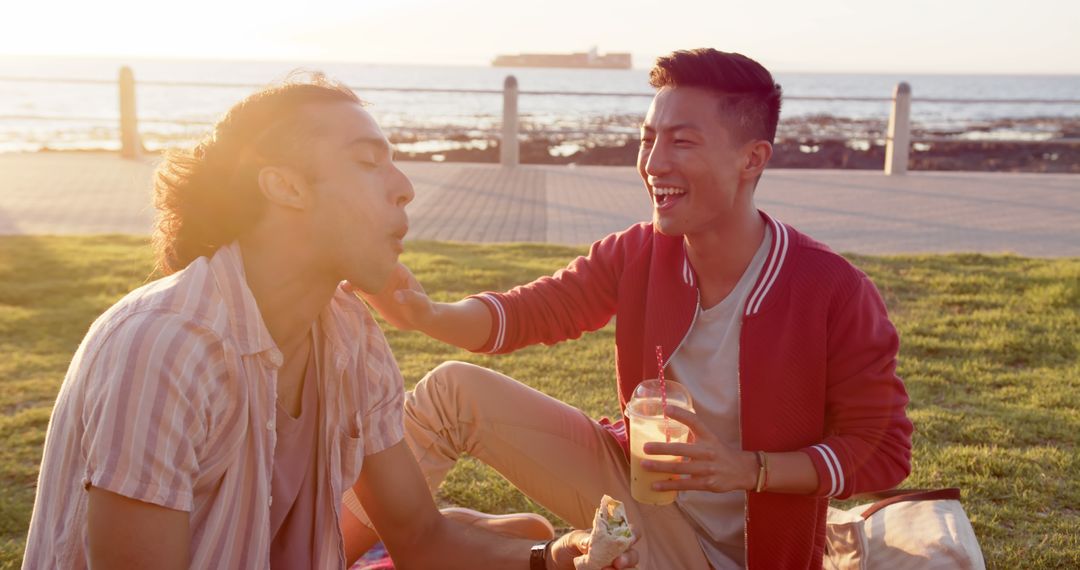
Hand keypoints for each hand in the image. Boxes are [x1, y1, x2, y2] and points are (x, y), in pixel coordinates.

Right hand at [349, 263, 434, 330]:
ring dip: (348, 274)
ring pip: (359, 273)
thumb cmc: (423, 309)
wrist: (418, 319)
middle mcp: (384, 273)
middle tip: (346, 271)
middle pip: (367, 261)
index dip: (371, 253)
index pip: (382, 255)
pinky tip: (342, 291)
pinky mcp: (370, 294)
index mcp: (398, 270)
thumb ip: (410, 297)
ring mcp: (376, 282)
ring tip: (343, 283)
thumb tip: (397, 296)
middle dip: (356, 262)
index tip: (362, 259)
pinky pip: (356, 287)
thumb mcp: (420, 303)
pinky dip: (348, 286)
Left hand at [548, 529, 637, 569]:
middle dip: (628, 558)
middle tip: (617, 563)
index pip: (631, 532)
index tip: (626, 541)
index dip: (633, 535)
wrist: (556, 565)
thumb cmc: (567, 547)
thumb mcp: (572, 540)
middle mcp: (617, 552)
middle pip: (633, 554)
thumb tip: (590, 543)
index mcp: (612, 536)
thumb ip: (583, 539)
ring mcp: (614, 567)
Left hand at [641, 405, 758, 493]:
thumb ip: (692, 433)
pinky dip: (668, 485)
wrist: (741, 471)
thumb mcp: (710, 438)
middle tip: (645, 448)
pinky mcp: (706, 483)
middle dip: (661, 449)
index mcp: (708, 437)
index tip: (666, 409)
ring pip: (679, 468)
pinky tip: (655, 485)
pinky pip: (684, 485)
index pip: (694, 422)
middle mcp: (707, 451)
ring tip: (644, 466)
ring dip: (660, 468)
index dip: (681, 414)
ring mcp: (706, 469)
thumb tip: (664, 425)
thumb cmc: (720, 452)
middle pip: (681, 449)